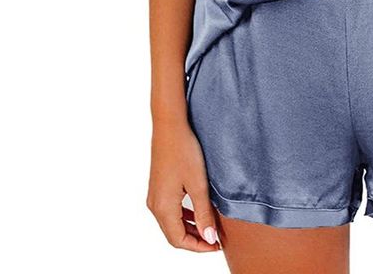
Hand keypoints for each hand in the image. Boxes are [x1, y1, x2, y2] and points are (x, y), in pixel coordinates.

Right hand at [146, 118, 220, 251]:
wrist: (170, 126)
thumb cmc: (184, 151)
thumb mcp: (198, 184)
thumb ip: (204, 213)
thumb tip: (209, 238)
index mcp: (163, 208)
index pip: (179, 240)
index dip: (198, 247)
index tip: (217, 245)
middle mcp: (154, 205)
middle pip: (174, 234)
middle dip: (195, 239)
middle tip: (216, 238)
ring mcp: (155, 196)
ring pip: (171, 223)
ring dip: (190, 228)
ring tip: (210, 226)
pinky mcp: (158, 187)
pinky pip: (170, 210)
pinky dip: (184, 216)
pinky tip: (197, 210)